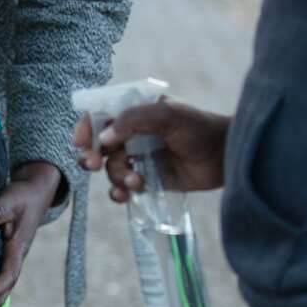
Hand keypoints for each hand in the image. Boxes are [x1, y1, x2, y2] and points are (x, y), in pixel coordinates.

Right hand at [73, 99, 230, 203]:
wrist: (226, 156)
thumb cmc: (199, 127)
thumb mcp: (166, 114)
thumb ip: (133, 120)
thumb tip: (103, 138)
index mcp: (136, 112)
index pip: (101, 116)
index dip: (86, 128)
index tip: (80, 141)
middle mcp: (133, 134)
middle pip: (99, 146)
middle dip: (91, 155)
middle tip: (92, 164)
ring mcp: (139, 158)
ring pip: (111, 169)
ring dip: (117, 176)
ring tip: (136, 180)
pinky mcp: (148, 180)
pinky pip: (123, 188)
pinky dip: (120, 192)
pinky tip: (128, 194)